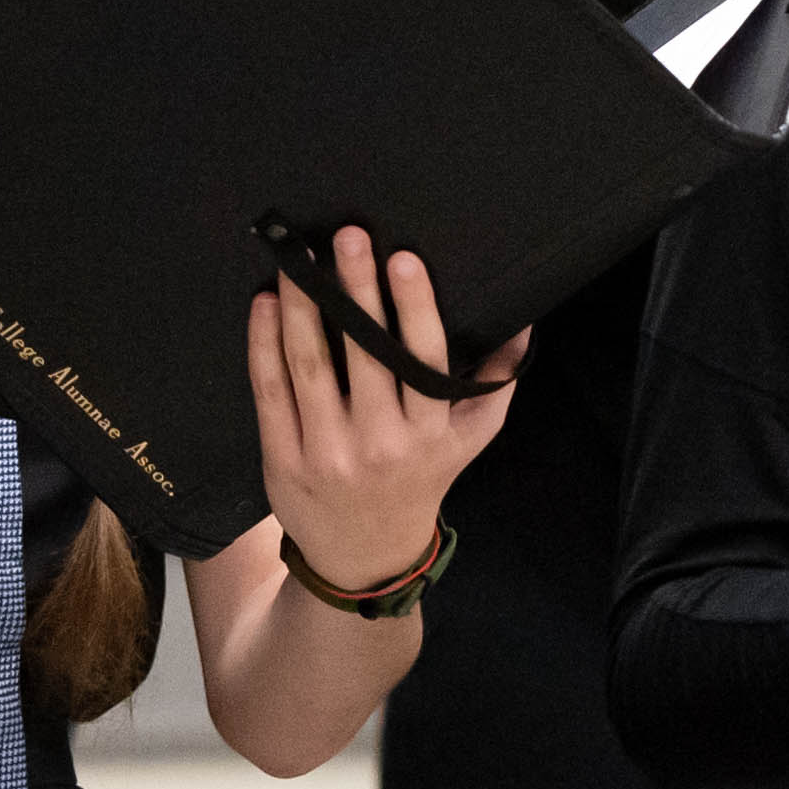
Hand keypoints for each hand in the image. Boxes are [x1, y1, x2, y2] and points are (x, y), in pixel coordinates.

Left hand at [247, 233, 514, 595]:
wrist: (365, 554)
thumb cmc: (422, 478)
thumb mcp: (468, 438)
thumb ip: (495, 382)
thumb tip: (524, 322)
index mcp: (429, 433)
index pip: (423, 359)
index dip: (413, 306)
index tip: (402, 257)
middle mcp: (380, 443)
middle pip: (364, 353)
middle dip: (355, 289)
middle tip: (347, 234)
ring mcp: (327, 452)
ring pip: (310, 365)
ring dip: (301, 306)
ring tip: (298, 259)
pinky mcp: (283, 458)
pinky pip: (270, 390)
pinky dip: (264, 343)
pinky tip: (266, 304)